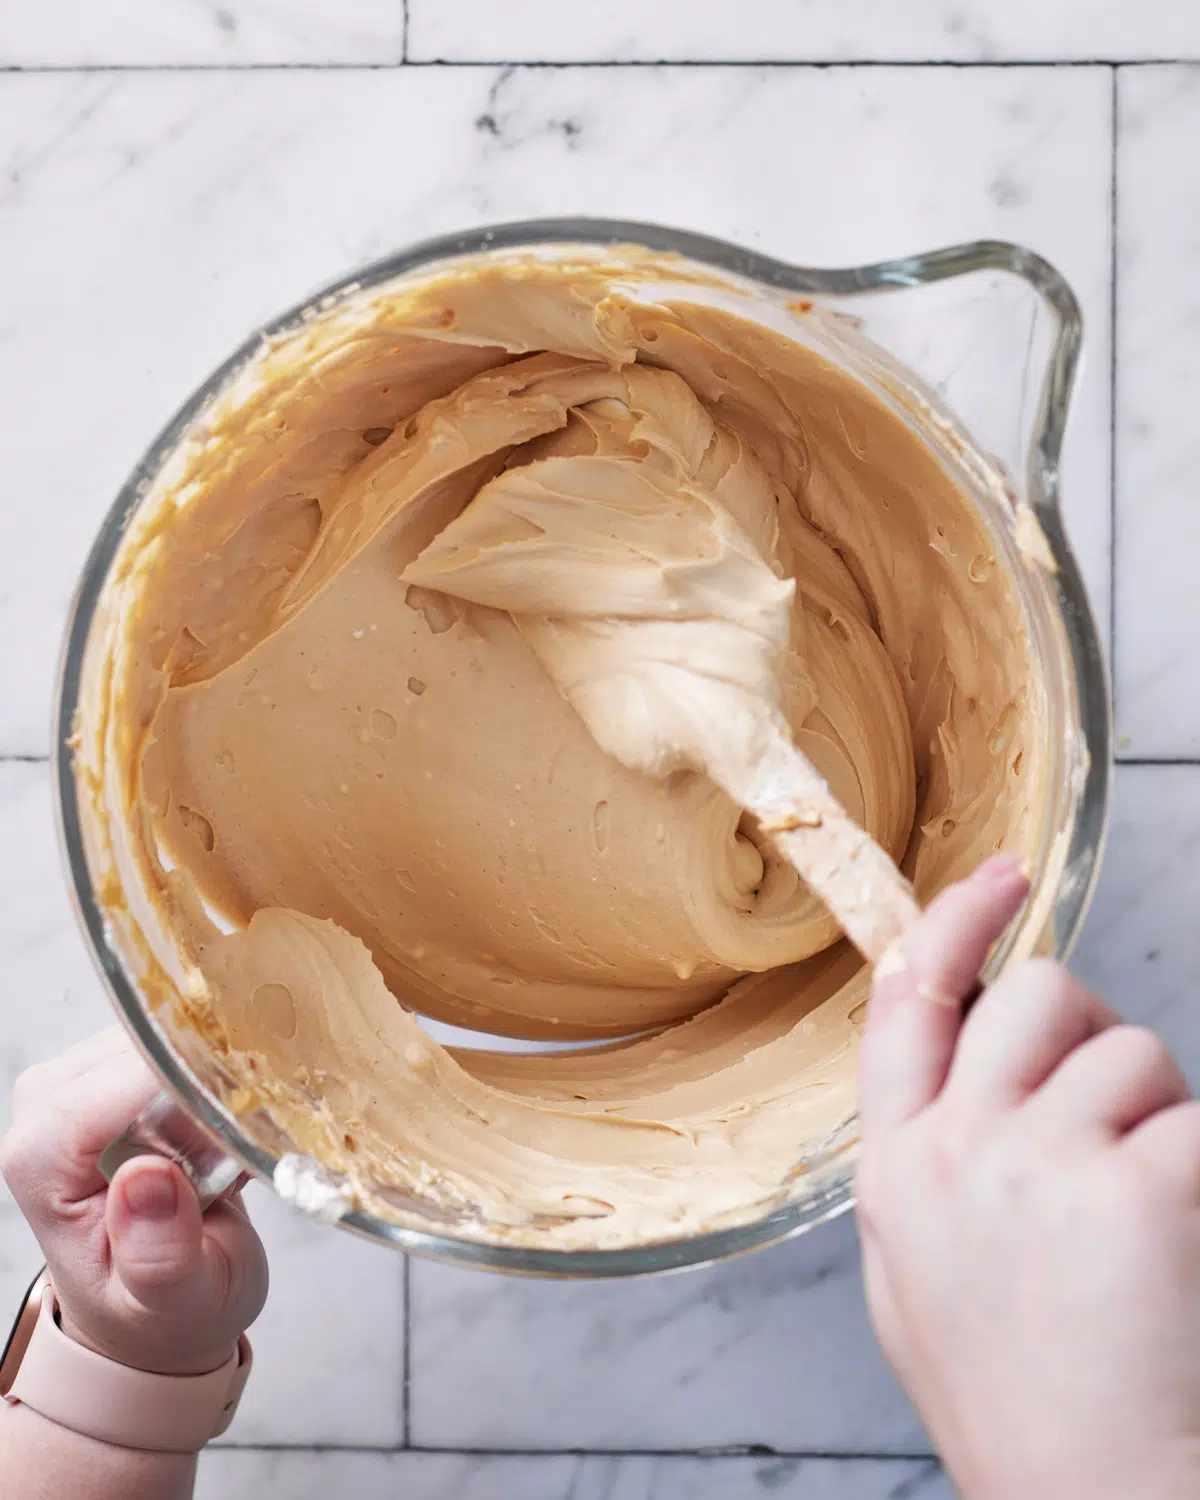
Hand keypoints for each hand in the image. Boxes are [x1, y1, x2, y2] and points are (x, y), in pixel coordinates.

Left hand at [0, 1029, 267, 1376]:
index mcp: (43, 1163)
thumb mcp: (176, 1304)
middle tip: (244, 1135)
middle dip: (204, 1077)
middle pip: (141, 1044)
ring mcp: (73, 1087)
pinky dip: (207, 1067)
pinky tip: (222, 1117)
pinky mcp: (107, 1076)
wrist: (157, 1315)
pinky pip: (169, 1038)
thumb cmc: (164, 1314)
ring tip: (234, 1135)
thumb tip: (145, 1180)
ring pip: (161, 1030)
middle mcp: (43, 1114)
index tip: (241, 1114)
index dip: (187, 1088)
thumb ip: (160, 1257)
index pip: (117, 1085)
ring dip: (211, 1070)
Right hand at [857, 856, 1199, 1499]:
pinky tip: (1180, 1241)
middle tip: (1112, 1111)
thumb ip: (924, 1163)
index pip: (911, 1000)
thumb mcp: (915, 1277)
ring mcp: (1039, 1162)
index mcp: (898, 1168)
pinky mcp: (1136, 1185)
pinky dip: (1198, 1166)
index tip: (1001, 877)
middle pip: (1034, 994)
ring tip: (1148, 1212)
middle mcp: (956, 1148)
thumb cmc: (1019, 1400)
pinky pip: (1191, 1121)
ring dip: (1158, 1112)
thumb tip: (965, 1070)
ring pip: (1130, 1051)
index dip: (957, 923)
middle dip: (1087, 1029)